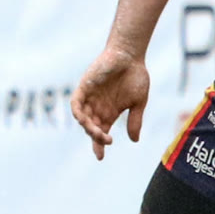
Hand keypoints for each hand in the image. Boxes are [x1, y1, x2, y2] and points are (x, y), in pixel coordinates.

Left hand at [71, 45, 148, 160]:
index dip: (98, 145)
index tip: (100, 157)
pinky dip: (77, 112)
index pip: (100, 132)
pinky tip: (83, 120)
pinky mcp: (84, 88)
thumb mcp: (138, 102)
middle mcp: (97, 108)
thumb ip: (134, 120)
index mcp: (109, 113)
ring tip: (98, 133)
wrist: (130, 56)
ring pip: (83, 118)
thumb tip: (134, 140)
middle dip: (96, 138)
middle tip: (106, 141)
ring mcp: (90, 98)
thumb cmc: (136, 76)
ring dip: (88, 127)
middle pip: (92, 128)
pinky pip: (76, 103)